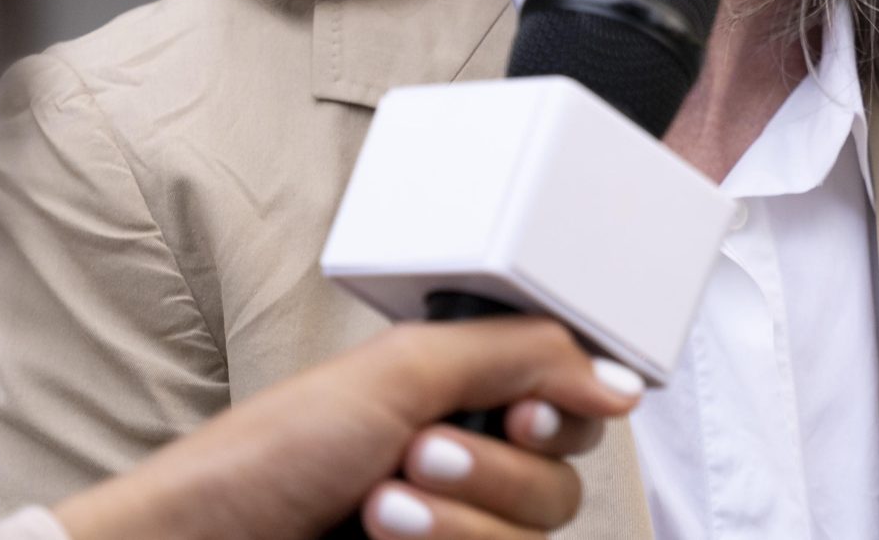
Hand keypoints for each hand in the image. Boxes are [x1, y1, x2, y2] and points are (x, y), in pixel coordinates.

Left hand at [50, 317, 644, 539]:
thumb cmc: (263, 458)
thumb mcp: (397, 372)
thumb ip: (519, 356)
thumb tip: (615, 379)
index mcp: (462, 393)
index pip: (570, 402)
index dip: (567, 412)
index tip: (528, 418)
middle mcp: (465, 464)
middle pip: (561, 480)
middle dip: (493, 472)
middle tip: (417, 455)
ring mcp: (451, 531)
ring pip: (534, 536)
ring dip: (461, 521)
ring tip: (379, 509)